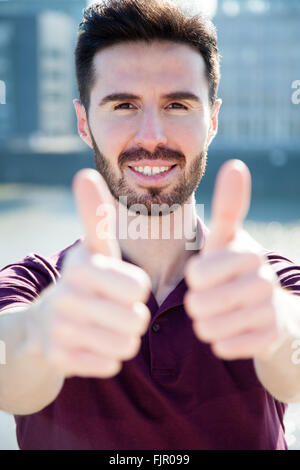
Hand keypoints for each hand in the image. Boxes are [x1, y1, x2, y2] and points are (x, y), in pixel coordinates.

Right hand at [28, 169, 150, 377]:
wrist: (50, 321)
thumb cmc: (88, 280)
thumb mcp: (95, 248)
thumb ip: (96, 216)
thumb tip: (83, 173)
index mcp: (82, 266)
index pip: (136, 286)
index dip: (136, 288)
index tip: (122, 285)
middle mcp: (67, 295)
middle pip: (136, 319)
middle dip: (134, 316)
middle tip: (116, 309)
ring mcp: (61, 328)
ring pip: (125, 344)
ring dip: (124, 338)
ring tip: (106, 325)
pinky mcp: (60, 357)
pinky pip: (110, 364)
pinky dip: (109, 356)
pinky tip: (93, 343)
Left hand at [184, 160, 286, 360]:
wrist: (268, 309)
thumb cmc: (234, 269)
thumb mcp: (227, 240)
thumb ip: (228, 207)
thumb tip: (236, 164)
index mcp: (249, 253)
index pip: (198, 275)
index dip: (195, 278)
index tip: (205, 274)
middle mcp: (264, 281)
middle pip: (199, 303)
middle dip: (196, 303)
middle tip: (209, 298)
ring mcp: (269, 311)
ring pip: (209, 327)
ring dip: (205, 323)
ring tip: (217, 313)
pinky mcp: (268, 338)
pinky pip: (224, 345)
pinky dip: (220, 340)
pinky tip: (230, 329)